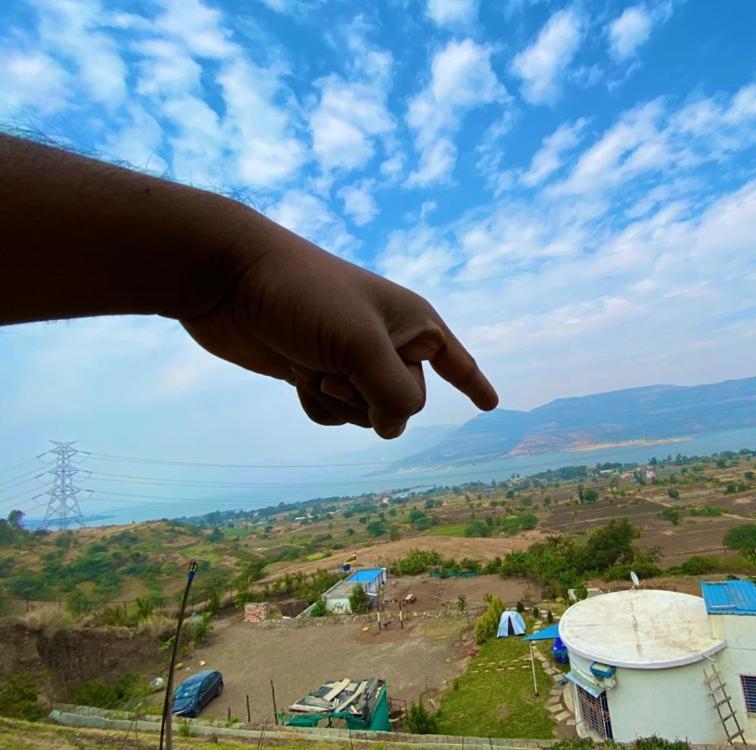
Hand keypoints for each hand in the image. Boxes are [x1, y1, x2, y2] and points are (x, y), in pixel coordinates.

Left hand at [180, 217, 497, 437]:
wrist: (227, 277)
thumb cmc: (302, 294)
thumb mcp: (360, 345)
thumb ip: (393, 394)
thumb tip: (392, 429)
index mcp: (413, 323)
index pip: (456, 361)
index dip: (474, 384)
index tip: (491, 407)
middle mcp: (387, 341)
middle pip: (404, 401)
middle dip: (371, 395)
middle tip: (337, 365)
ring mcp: (349, 358)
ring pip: (365, 414)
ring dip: (338, 400)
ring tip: (311, 364)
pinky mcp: (314, 371)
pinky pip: (331, 414)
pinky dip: (315, 404)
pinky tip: (294, 376)